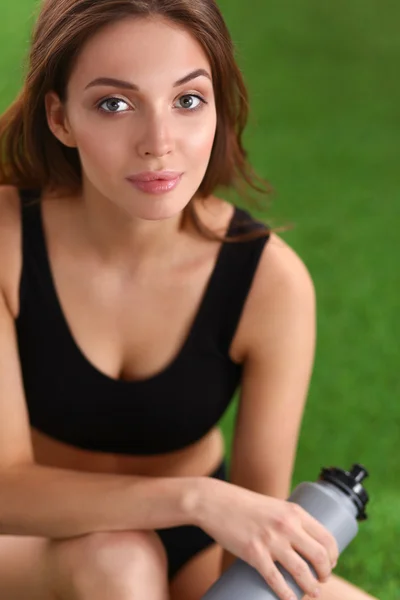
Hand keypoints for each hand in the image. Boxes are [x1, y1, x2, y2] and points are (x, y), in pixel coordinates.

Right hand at [195, 479, 338, 599]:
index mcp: (293, 512)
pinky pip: (275, 579)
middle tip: (321, 580)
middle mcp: (286, 525)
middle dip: (325, 573)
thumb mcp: (272, 506)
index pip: (326, 536)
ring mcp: (270, 540)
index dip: (333, 555)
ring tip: (313, 593)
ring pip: (301, 571)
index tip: (331, 563)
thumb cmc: (243, 504)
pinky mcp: (254, 553)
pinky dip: (287, 595)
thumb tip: (300, 541)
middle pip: (319, 556)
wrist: (214, 502)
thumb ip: (286, 520)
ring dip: (311, 587)